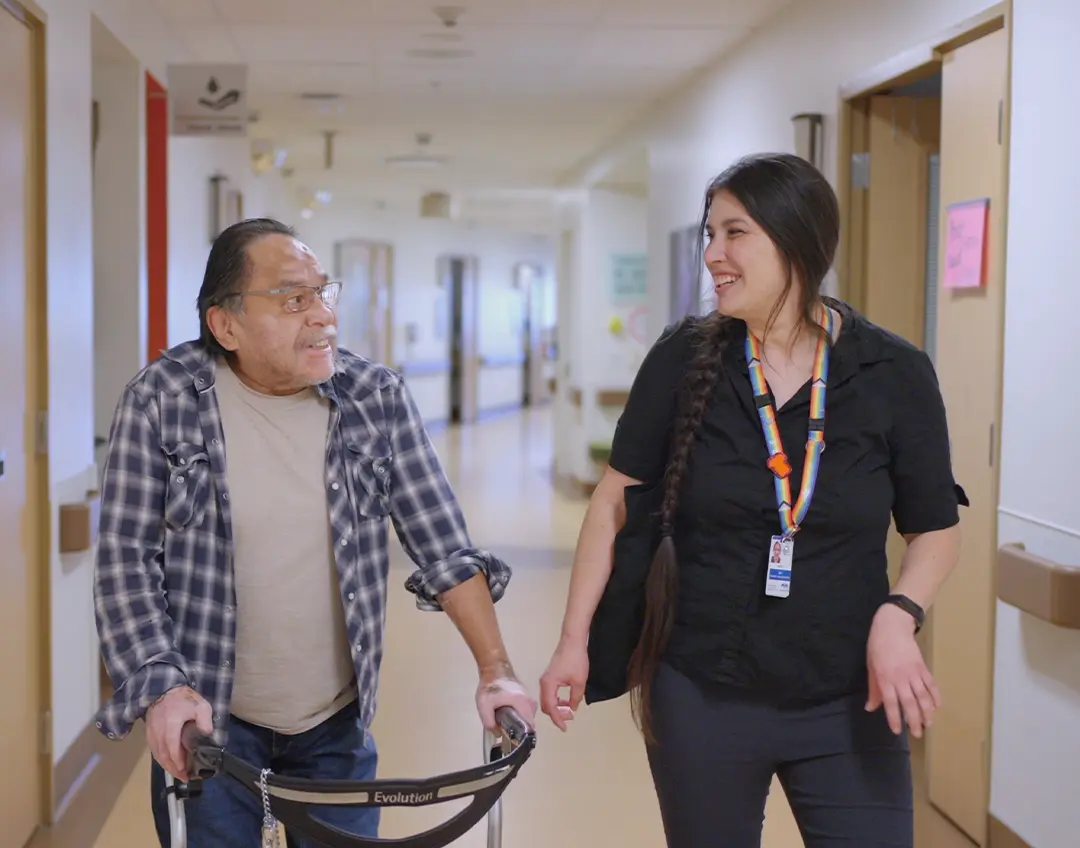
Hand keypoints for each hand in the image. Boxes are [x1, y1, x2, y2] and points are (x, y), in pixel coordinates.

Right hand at [146, 685, 213, 781]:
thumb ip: (204, 721)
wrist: (165, 690)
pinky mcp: (149, 734)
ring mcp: (152, 733)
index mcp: (171, 723)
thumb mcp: (200, 706)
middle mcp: (159, 730)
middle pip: (164, 754)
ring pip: (158, 754)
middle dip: (174, 768)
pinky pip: (154, 750)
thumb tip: (208, 735)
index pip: (172, 746)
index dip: (177, 760)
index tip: (185, 770)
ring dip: (167, 766)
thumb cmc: (184, 699)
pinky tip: (169, 765)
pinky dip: (161, 760)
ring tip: (179, 774)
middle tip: (185, 778)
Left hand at [475, 665, 537, 735]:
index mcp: (523, 704)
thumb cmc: (490, 687)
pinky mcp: (527, 698)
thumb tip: (498, 734)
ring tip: (504, 720)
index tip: (513, 740)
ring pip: (527, 718)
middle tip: (505, 729)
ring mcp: (530, 699)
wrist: (495, 669)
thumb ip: (489, 722)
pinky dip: (518, 715)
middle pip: (528, 724)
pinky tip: (508, 714)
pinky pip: (526, 712)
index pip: (530, 727)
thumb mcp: (484, 705)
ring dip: (518, 722)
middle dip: (517, 729)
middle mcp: (530, 702)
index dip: (522, 737)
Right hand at [539, 637, 587, 730]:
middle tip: (570, 718)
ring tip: (570, 710)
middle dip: (557, 714)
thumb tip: (573, 708)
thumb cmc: (575, 659)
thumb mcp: (579, 682)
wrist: (573, 641)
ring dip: (558, 707)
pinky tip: (567, 701)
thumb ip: (575, 698)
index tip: (565, 728)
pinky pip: (551, 693)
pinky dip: (557, 699)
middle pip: (546, 705)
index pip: (550, 707)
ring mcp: (546, 678)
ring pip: (548, 699)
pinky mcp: (550, 675)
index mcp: (548, 685)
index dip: (557, 719)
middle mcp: (544, 682)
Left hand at [866, 603, 940, 737]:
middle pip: (909, 703)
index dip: (894, 718)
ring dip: (927, 712)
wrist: (892, 626)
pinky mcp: (923, 667)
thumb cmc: (877, 646)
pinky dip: (936, 697)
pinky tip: (938, 707)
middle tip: (917, 734)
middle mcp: (901, 678)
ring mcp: (914, 672)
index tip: (897, 731)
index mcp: (885, 678)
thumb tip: (870, 708)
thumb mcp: (871, 667)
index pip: (890, 703)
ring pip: (923, 696)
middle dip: (914, 720)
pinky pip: (931, 685)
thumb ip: (873, 689)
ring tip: (928, 724)